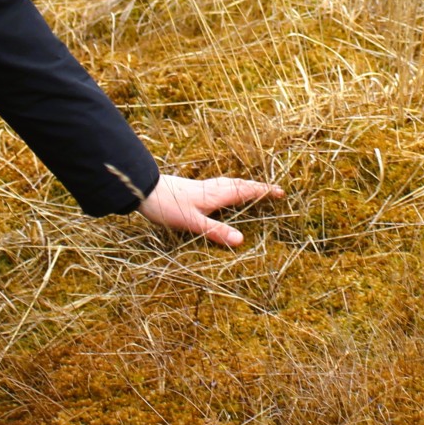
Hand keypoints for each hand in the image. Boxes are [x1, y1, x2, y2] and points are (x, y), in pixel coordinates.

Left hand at [138, 173, 282, 247]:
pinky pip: (219, 186)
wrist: (143, 189)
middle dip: (257, 187)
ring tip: (252, 190)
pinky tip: (221, 193)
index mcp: (216, 195)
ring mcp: (202, 186)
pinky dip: (229, 188)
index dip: (263, 192)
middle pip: (240, 185)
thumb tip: (241, 240)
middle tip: (272, 190)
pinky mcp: (193, 188)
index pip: (245, 191)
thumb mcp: (193, 223)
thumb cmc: (168, 206)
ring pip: (229, 184)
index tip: (280, 192)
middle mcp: (212, 188)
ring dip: (243, 186)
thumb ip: (216, 231)